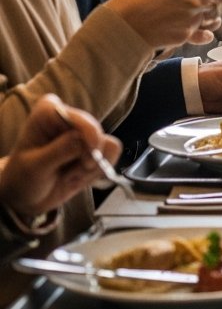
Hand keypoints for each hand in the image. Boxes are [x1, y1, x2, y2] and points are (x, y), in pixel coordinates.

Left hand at [0, 95, 121, 218]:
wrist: (27, 197)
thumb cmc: (22, 178)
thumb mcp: (35, 167)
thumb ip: (60, 151)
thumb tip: (87, 141)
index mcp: (49, 112)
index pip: (78, 116)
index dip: (88, 133)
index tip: (87, 156)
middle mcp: (70, 117)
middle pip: (95, 132)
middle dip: (86, 159)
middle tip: (68, 176)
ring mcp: (84, 132)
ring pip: (107, 145)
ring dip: (91, 168)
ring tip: (69, 177)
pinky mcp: (96, 146)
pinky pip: (112, 154)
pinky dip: (98, 171)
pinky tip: (78, 177)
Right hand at [105, 0, 221, 48]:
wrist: (121, 26)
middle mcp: (194, 5)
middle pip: (218, 5)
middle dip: (216, 2)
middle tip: (204, 0)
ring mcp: (190, 23)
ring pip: (211, 19)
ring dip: (207, 16)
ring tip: (186, 12)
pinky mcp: (185, 37)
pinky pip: (202, 34)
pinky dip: (201, 32)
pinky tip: (190, 28)